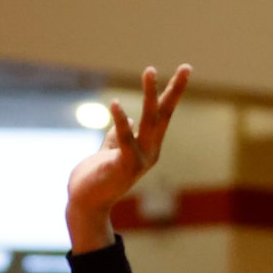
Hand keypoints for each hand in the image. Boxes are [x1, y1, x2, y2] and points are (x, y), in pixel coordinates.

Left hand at [66, 64, 191, 252]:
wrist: (85, 205)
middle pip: (164, 115)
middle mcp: (150, 152)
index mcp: (149, 147)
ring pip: (148, 121)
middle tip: (187, 67)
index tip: (186, 70)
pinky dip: (121, 122)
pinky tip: (116, 104)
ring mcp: (139, 160)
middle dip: (175, 90)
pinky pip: (124, 139)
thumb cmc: (96, 179)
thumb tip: (128, 118)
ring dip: (149, 95)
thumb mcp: (110, 150)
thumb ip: (118, 135)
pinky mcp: (124, 166)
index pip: (162, 115)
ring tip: (150, 71)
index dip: (173, 92)